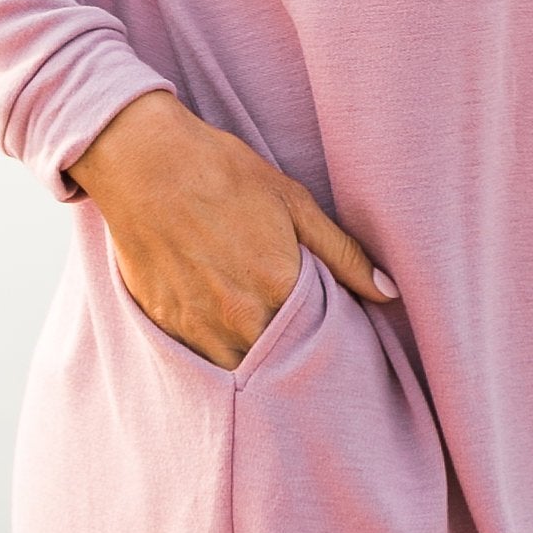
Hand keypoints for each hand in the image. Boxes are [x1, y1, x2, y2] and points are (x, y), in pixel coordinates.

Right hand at [67, 89, 396, 368]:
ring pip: (239, 370)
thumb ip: (343, 253)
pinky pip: (201, 362)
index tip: (330, 335)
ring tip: (262, 339)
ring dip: (254, 363)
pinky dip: (217, 354)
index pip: (316, 342)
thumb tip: (388, 292)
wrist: (144, 162)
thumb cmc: (222, 172)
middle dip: (290, 360)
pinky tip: (223, 329)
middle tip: (299, 344)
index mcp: (278, 285)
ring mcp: (199, 326)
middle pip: (278, 364)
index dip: (325, 342)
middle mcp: (239, 316)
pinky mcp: (166, 326)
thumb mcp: (292, 201)